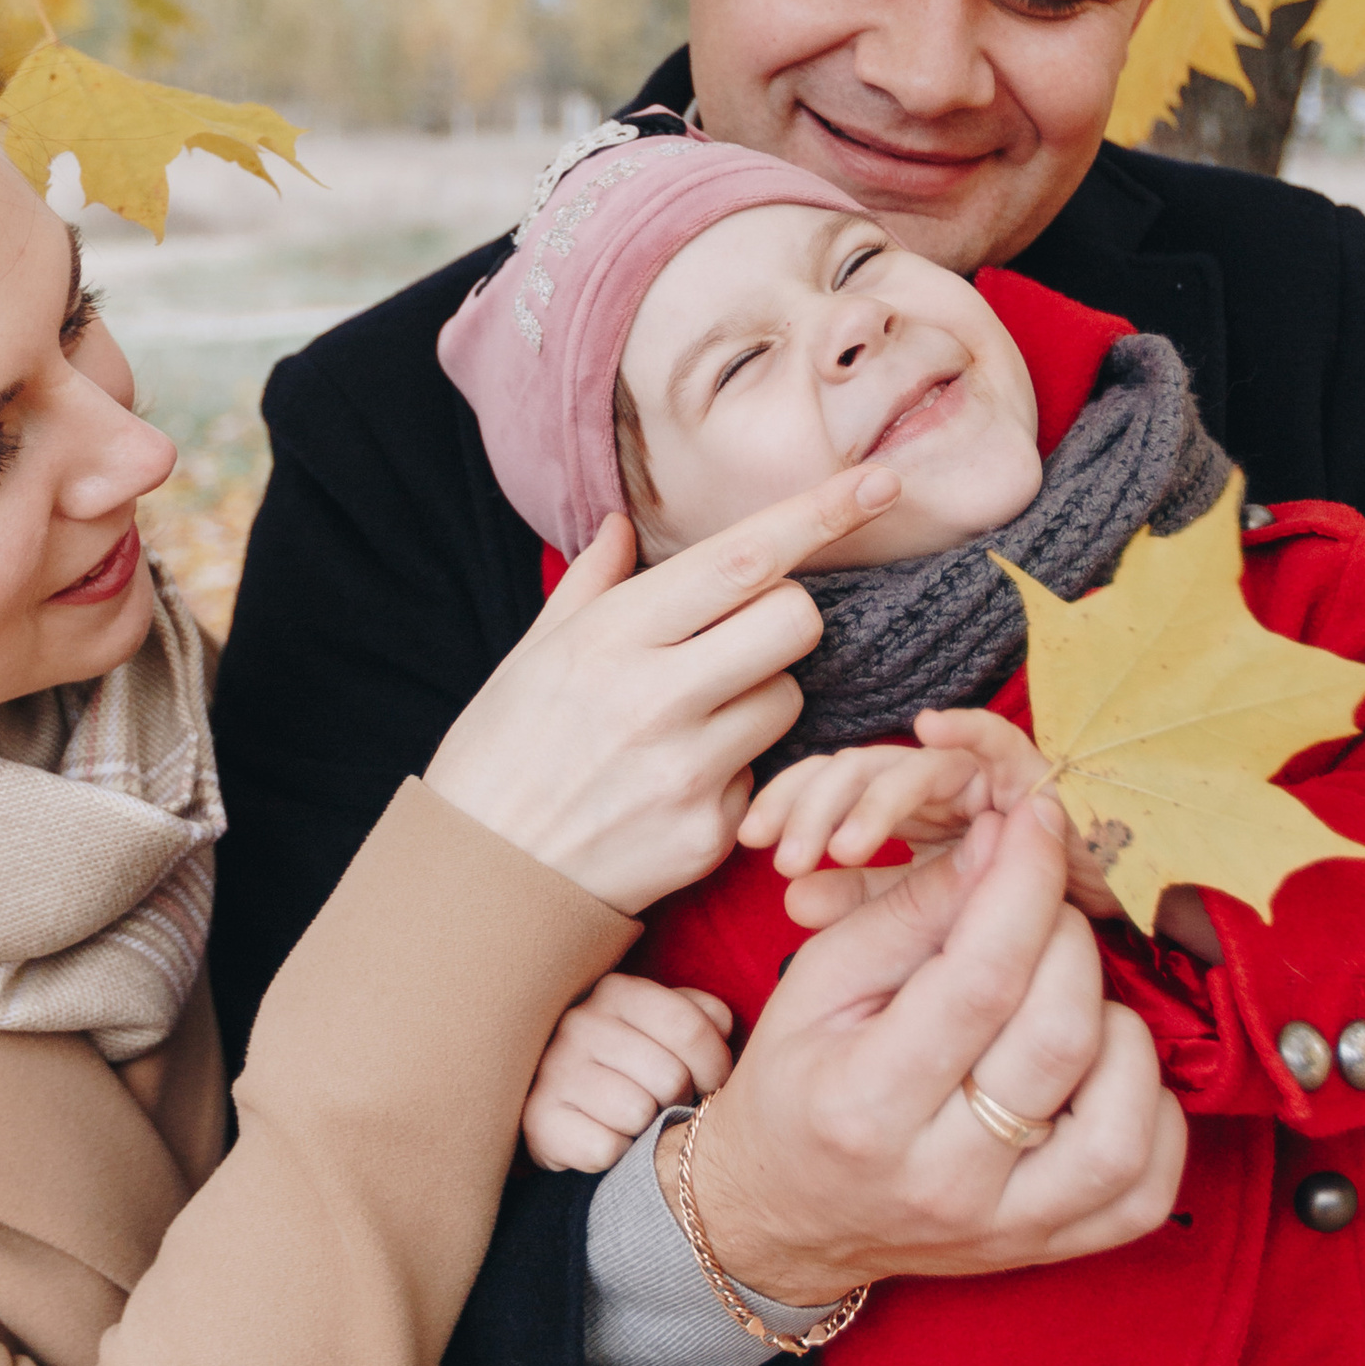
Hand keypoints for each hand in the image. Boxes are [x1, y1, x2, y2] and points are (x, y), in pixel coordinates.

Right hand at [422, 464, 897, 915]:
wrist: (483, 882)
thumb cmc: (499, 755)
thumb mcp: (529, 656)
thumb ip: (590, 586)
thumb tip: (623, 525)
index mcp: (612, 638)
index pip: (743, 559)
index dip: (821, 514)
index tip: (881, 483)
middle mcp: (656, 698)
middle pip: (796, 621)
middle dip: (787, 616)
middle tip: (740, 637)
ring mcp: (689, 771)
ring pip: (791, 698)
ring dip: (762, 695)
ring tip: (694, 719)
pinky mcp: (711, 833)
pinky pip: (766, 775)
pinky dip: (737, 770)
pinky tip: (678, 783)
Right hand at [521, 977, 733, 1174]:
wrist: (555, 1102)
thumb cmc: (625, 1062)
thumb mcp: (658, 1026)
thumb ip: (697, 1015)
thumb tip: (722, 1026)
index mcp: (617, 991)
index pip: (690, 1028)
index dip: (715, 1066)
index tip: (711, 1083)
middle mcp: (579, 1022)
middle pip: (671, 1077)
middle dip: (681, 1101)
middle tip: (666, 1103)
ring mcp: (554, 1069)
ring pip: (639, 1114)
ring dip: (647, 1128)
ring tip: (634, 1118)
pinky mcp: (538, 1118)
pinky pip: (608, 1149)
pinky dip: (617, 1153)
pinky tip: (606, 1137)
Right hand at [672, 801, 1186, 1307]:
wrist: (784, 1217)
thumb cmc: (798, 1086)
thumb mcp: (819, 982)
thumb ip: (912, 912)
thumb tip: (1001, 843)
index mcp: (864, 1105)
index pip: (981, 979)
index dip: (1025, 883)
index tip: (1037, 821)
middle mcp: (941, 1178)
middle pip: (1058, 1037)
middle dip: (1067, 938)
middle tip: (1038, 910)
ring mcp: (1004, 1226)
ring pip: (1122, 1122)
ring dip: (1118, 1032)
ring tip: (1069, 1000)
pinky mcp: (1049, 1248)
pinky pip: (1147, 1189)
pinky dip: (1151, 1112)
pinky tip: (1107, 1070)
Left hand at [740, 709, 1044, 881]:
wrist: (1088, 925)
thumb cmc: (1002, 910)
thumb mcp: (921, 910)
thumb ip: (863, 900)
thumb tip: (791, 898)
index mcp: (897, 807)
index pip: (825, 786)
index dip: (784, 803)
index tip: (747, 841)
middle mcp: (929, 782)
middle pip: (855, 768)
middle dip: (812, 807)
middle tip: (785, 857)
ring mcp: (977, 775)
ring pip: (910, 764)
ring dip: (873, 802)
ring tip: (843, 850)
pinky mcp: (1030, 778)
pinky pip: (996, 740)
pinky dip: (968, 727)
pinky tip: (934, 725)